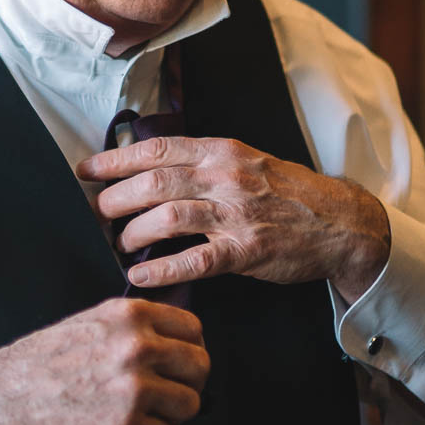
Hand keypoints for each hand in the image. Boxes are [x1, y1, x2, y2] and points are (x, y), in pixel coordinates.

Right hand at [0, 298, 208, 424]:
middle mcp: (137, 347)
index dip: (190, 350)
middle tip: (166, 394)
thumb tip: (175, 340)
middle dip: (187, 384)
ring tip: (141, 414)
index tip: (179, 364)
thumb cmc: (43, 362)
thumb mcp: (91, 322)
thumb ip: (133, 326)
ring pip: (190, 405)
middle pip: (200, 367)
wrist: (6, 398)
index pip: (194, 329)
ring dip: (170, 415)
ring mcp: (134, 388)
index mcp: (130, 316)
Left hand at [76, 137, 391, 299]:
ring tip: (120, 243)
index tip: (86, 170)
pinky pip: (194, 261)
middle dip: (116, 198)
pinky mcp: (246, 250)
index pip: (155, 149)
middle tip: (98, 212)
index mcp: (221, 150)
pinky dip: (161, 268)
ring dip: (133, 232)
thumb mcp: (245, 160)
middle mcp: (225, 176)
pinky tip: (140, 275)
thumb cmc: (286, 192)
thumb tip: (148, 166)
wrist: (339, 222)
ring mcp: (236, 214)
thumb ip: (202, 161)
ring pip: (168, 217)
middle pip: (154, 182)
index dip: (115, 159)